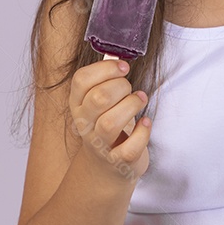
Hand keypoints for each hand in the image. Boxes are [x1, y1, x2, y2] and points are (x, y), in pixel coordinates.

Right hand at [68, 58, 151, 183]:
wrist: (107, 166)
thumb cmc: (107, 123)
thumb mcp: (99, 101)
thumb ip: (106, 80)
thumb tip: (120, 57)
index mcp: (77, 103)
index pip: (81, 80)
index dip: (105, 68)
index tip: (123, 67)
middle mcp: (85, 124)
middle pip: (98, 98)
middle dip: (121, 86)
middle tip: (130, 89)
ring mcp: (100, 144)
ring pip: (110, 123)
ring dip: (131, 105)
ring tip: (140, 99)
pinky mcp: (118, 161)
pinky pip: (129, 148)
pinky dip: (142, 132)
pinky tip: (145, 122)